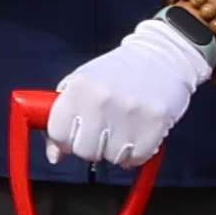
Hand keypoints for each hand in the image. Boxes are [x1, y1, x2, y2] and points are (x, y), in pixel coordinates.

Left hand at [45, 14, 205, 171]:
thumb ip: (61, 117)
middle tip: (103, 132)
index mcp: (78, 88)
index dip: (66, 141)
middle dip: (92, 147)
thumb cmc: (117, 72)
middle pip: (85, 151)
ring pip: (112, 158)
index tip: (76, 135)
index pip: (58, 134)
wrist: (161, 56)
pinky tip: (138, 135)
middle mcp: (101, 100)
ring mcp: (129, 112)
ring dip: (117, 151)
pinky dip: (137, 153)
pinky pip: (138, 158)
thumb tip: (54, 156)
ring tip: (123, 129)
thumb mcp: (80, 83)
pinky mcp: (155, 122)